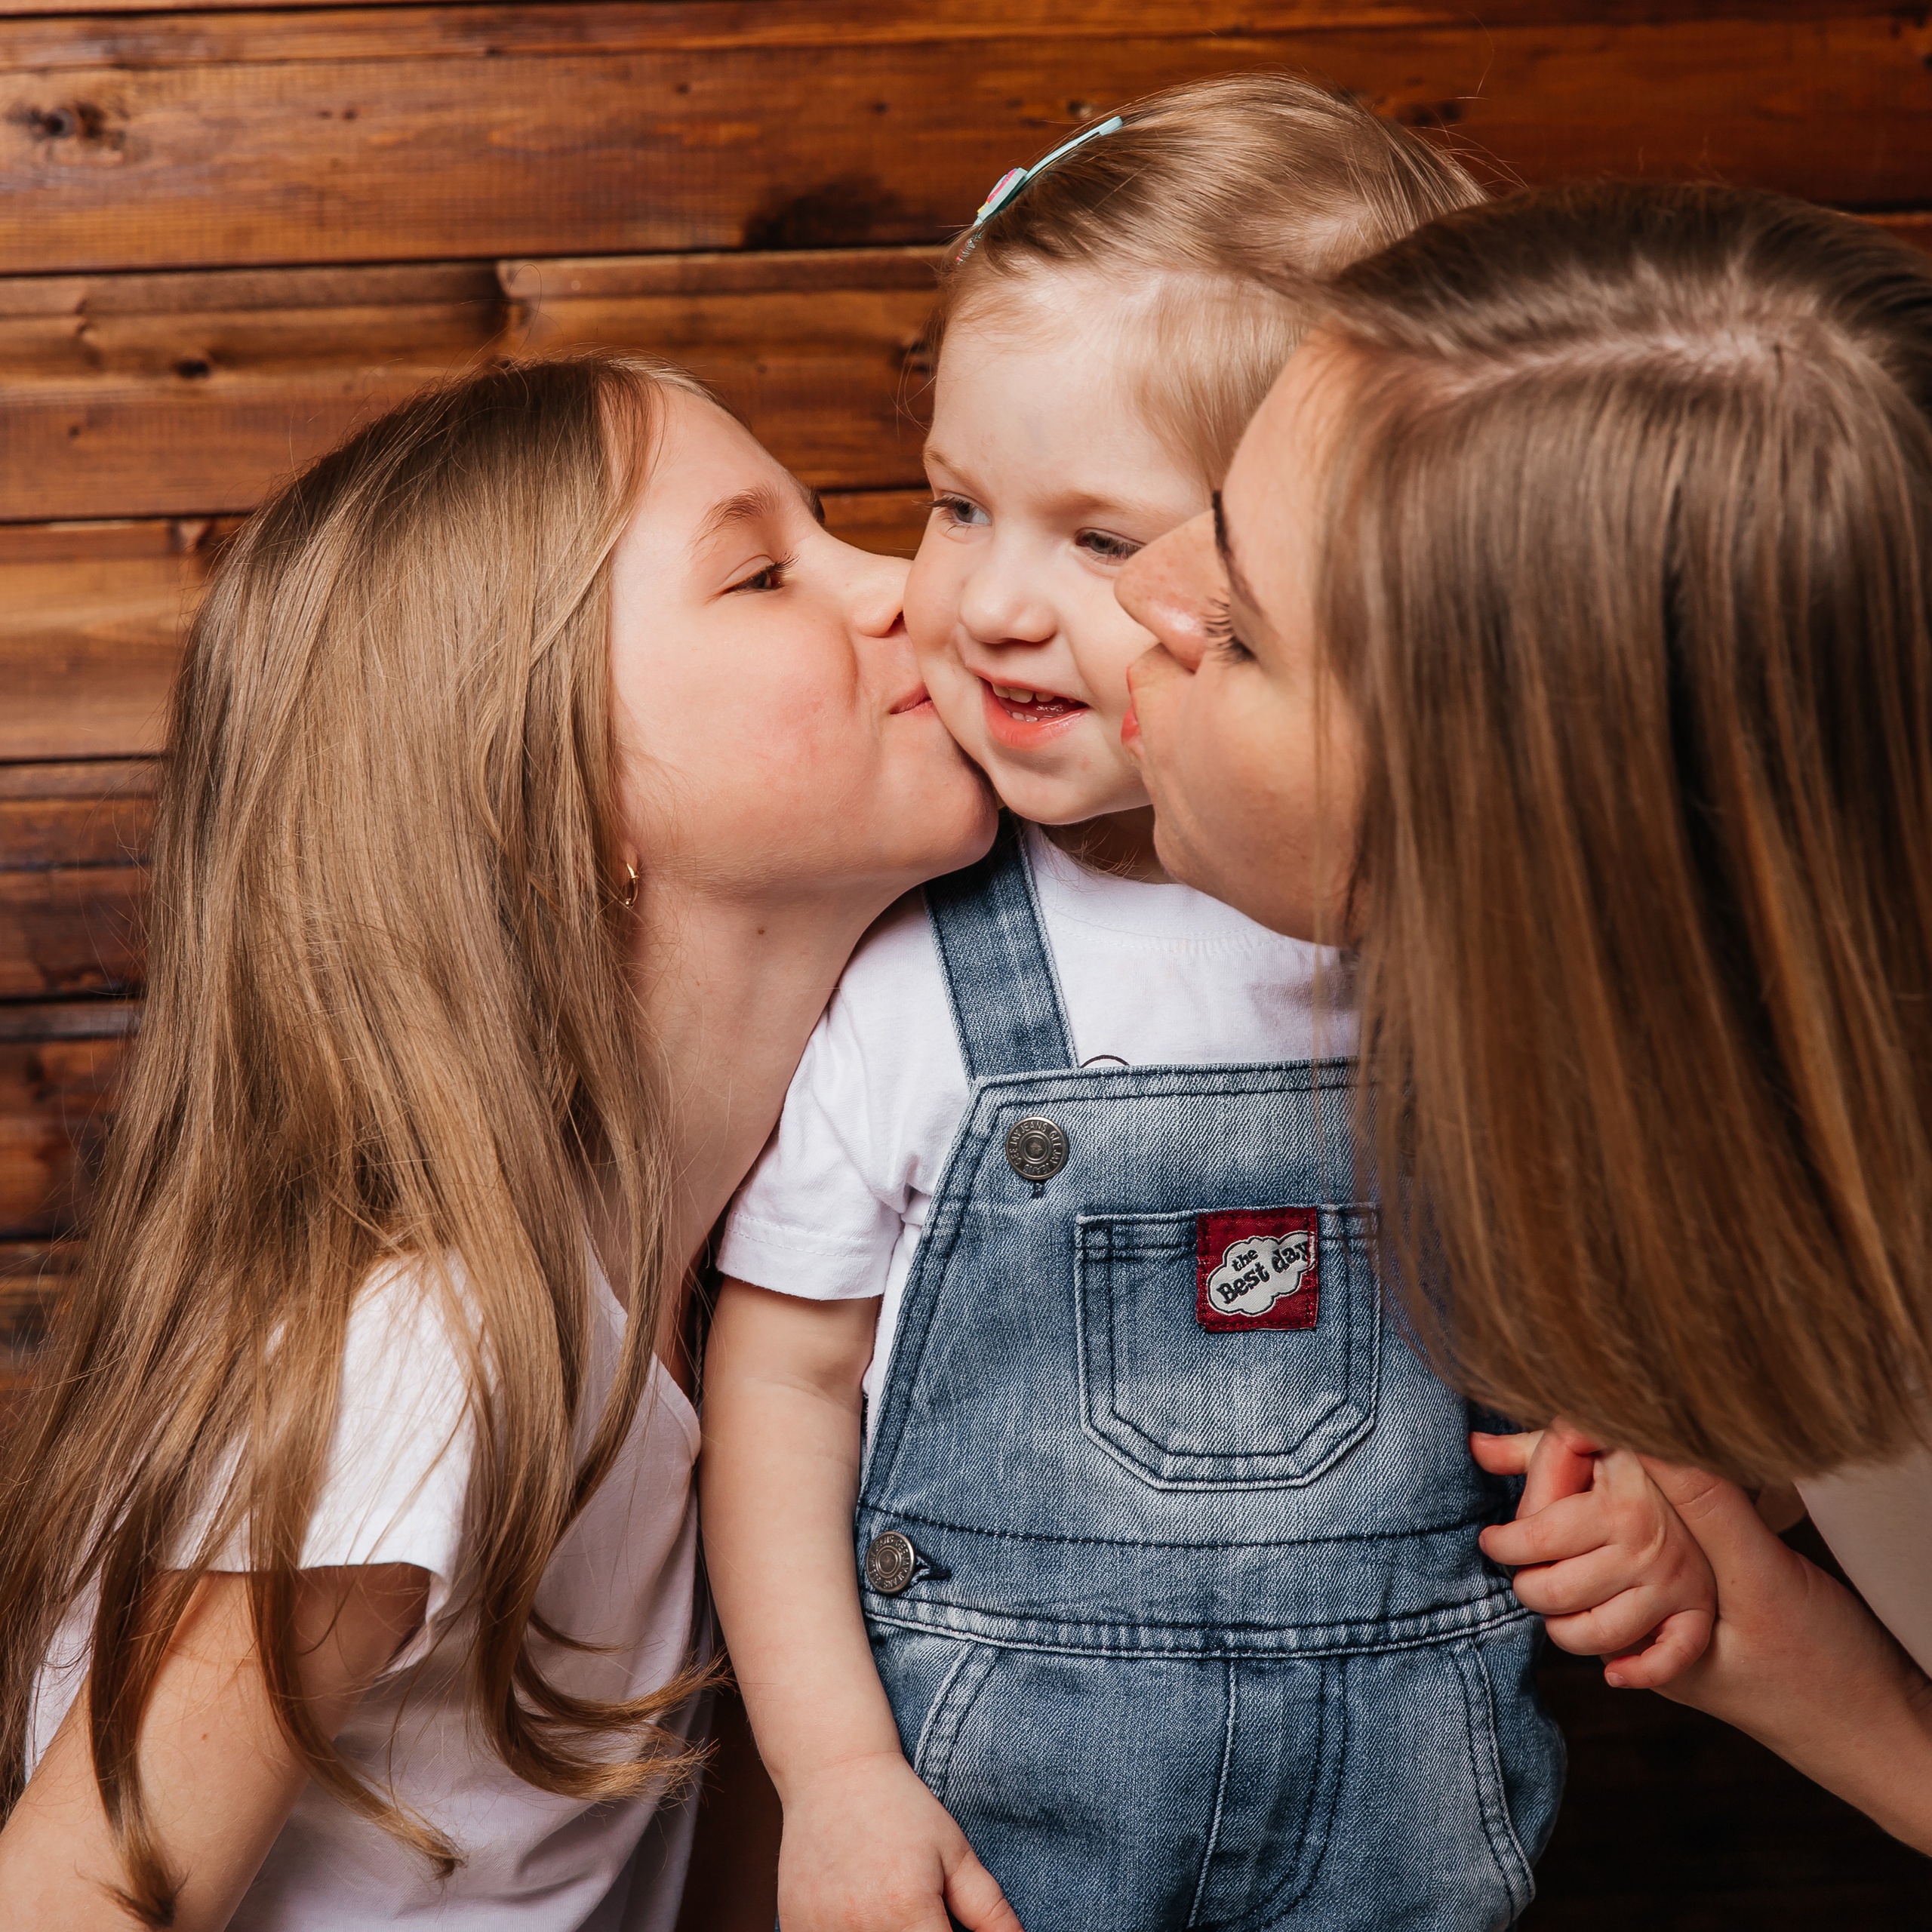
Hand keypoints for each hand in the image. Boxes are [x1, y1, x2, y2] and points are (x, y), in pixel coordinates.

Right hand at [775, 1749, 1021, 1931]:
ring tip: (889, 1910)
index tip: (945, 1929)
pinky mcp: (795, 1929)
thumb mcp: (955, 1852)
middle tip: (920, 1918)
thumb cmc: (902, 1809)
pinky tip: (858, 1914)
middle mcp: (862, 1929)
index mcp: (908, 1912)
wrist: (833, 1770)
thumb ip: (990, 1910)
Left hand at [1472, 1424, 1716, 1687]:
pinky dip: (1636, 1673)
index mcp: (1619, 1497)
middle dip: (1528, 1590)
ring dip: (1564, 1631)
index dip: (1503, 1545)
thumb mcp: (1578, 1454)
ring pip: (1597, 1634)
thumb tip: (1476, 1446)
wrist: (1704, 1501)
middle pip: (1557, 1591)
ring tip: (1557, 1610)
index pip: (1536, 1537)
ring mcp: (1677, 1581)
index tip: (1494, 1543)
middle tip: (1528, 1579)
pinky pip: (1665, 1661)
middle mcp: (1651, 1540)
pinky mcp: (1697, 1616)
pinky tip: (1612, 1671)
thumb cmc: (1615, 1475)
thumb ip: (1528, 1452)